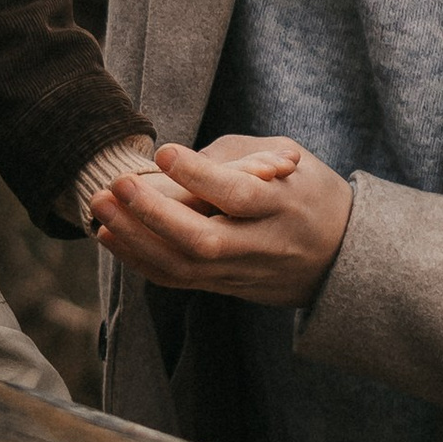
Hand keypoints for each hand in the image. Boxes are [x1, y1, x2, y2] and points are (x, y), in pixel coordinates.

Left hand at [91, 136, 354, 306]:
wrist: (342, 255)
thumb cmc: (306, 190)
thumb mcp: (289, 158)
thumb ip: (236, 156)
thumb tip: (175, 165)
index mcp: (284, 205)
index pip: (238, 195)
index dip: (199, 175)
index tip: (162, 152)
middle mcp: (262, 245)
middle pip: (204, 240)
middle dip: (154, 214)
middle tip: (117, 184)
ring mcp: (243, 273)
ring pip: (183, 267)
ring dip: (134, 240)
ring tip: (100, 209)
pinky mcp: (226, 288)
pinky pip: (177, 281)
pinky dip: (139, 260)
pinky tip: (110, 236)